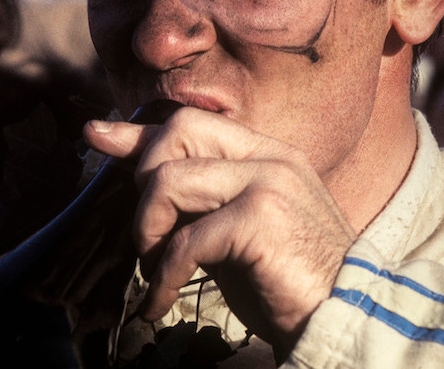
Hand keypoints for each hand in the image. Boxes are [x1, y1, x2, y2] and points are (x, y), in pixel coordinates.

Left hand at [84, 107, 356, 357]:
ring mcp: (269, 184)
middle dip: (145, 183)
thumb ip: (199, 203)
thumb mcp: (236, 232)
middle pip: (177, 133)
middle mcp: (270, 158)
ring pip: (170, 181)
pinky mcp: (261, 220)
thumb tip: (147, 188)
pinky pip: (185, 239)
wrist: (345, 320)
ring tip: (155, 267)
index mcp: (268, 155)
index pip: (192, 123)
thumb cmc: (289, 282)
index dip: (139, 131)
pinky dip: (162, 275)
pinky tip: (162, 301)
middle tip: (149, 236)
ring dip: (148, 230)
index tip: (98, 135)